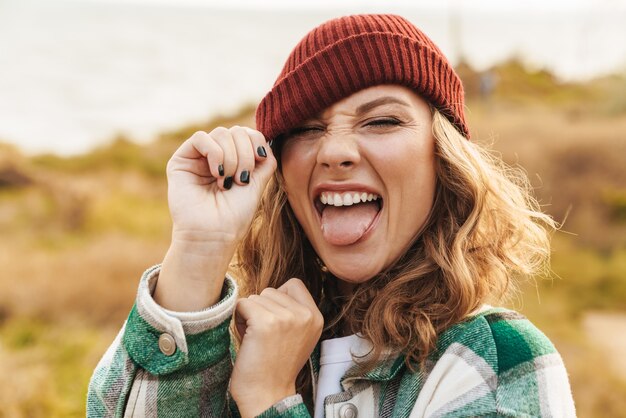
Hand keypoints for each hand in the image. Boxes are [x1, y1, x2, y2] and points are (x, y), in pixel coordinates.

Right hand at [154, 127, 276, 310]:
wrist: (214, 235)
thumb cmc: (235, 215)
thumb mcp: (258, 184)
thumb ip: (264, 161)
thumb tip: (266, 141)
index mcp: (234, 161)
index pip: (248, 134)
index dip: (257, 141)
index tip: (260, 160)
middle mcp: (217, 157)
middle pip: (237, 131)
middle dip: (245, 153)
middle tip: (242, 179)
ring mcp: (199, 158)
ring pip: (221, 133)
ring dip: (231, 157)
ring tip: (228, 181)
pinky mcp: (181, 161)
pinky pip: (200, 138)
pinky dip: (214, 152)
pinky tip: (217, 174)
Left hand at [230, 279, 323, 416]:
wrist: (267, 395)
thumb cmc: (276, 366)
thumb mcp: (298, 336)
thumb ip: (293, 312)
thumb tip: (271, 292)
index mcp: (315, 317)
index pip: (294, 284)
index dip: (278, 298)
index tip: (275, 319)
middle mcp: (304, 315)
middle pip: (271, 290)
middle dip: (261, 308)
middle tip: (262, 333)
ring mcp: (286, 318)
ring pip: (255, 297)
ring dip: (249, 315)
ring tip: (255, 337)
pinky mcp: (266, 322)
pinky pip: (242, 304)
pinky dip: (238, 318)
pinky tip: (246, 337)